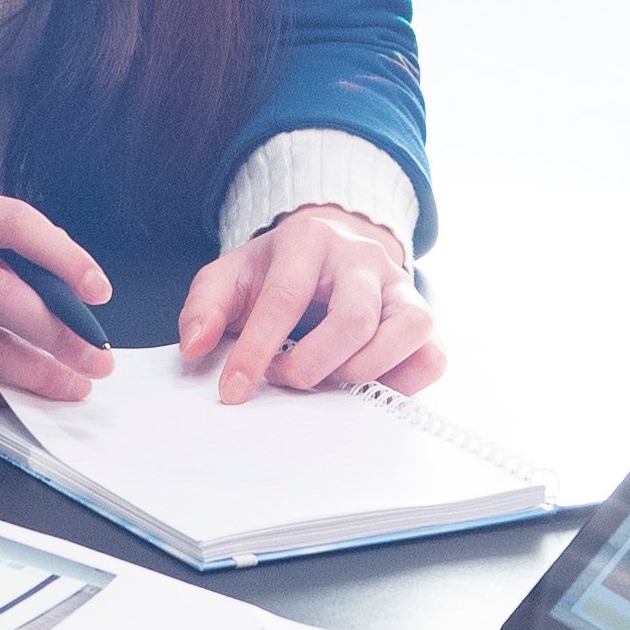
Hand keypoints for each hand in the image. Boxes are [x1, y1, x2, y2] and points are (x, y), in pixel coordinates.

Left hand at [175, 206, 436, 404]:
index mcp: (309, 239)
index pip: (285, 298)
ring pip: (406, 329)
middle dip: (313, 364)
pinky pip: (433, 354)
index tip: (234, 390)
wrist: (329, 245)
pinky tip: (370, 384)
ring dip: (364, 370)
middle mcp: (362, 257)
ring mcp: (400, 285)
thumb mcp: (230, 276)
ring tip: (330, 378)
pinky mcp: (422, 316)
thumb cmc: (277, 270)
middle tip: (286, 379)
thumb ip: (204, 307)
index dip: (257, 350)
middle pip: (353, 318)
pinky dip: (406, 380)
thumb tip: (195, 348)